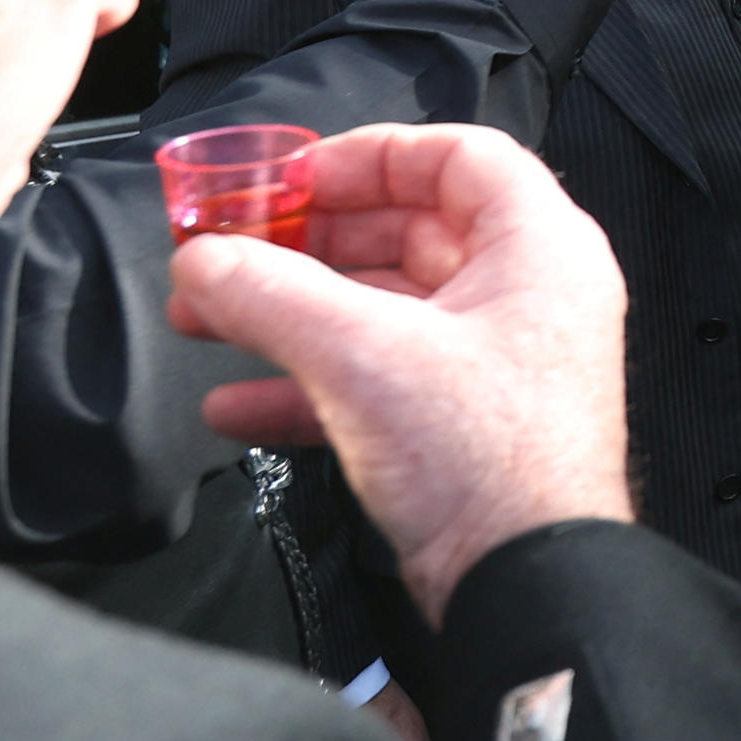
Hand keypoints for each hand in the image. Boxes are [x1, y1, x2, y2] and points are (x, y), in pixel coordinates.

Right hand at [167, 126, 635, 627]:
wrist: (525, 584)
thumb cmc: (488, 462)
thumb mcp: (357, 355)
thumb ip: (269, 294)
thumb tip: (203, 259)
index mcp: (537, 248)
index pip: (457, 156)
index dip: (368, 155)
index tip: (292, 176)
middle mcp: (526, 296)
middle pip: (404, 231)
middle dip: (302, 244)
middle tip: (230, 249)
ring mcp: (496, 363)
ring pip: (380, 310)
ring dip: (288, 314)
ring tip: (206, 318)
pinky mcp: (464, 426)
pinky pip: (376, 380)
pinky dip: (307, 384)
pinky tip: (236, 404)